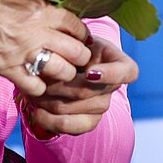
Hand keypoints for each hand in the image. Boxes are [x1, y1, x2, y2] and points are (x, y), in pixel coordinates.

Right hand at [0, 0, 92, 96]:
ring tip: (55, 74)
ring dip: (62, 75)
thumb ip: (37, 8)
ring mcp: (25, 53)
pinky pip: (36, 87)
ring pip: (63, 72)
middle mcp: (39, 32)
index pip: (77, 26)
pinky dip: (38, 89)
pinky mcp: (9, 70)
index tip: (80, 42)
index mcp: (42, 10)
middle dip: (79, 59)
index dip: (82, 36)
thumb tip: (51, 16)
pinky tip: (33, 83)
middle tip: (73, 62)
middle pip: (78, 52)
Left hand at [20, 32, 136, 138]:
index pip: (128, 72)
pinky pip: (73, 127)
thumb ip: (75, 41)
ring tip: (35, 89)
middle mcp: (112, 86)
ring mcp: (101, 105)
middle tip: (41, 75)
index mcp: (117, 62)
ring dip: (50, 99)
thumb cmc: (69, 45)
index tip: (90, 72)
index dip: (111, 75)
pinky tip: (38, 112)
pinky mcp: (88, 122)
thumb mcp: (74, 36)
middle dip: (62, 84)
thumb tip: (70, 51)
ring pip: (77, 108)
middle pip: (91, 91)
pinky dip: (51, 121)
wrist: (58, 63)